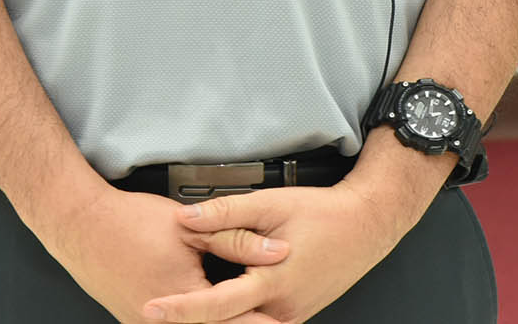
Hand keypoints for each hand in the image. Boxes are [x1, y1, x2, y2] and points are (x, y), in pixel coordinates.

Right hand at [38, 182, 291, 323]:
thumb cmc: (129, 222)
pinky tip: (206, 313)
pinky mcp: (136, 321)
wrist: (82, 226)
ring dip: (220, 321)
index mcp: (184, 299)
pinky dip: (194, 320)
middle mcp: (164, 322)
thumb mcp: (190, 227)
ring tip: (243, 313)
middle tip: (275, 321)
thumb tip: (278, 251)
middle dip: (245, 322)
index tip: (286, 321)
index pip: (237, 319)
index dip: (265, 321)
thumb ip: (237, 240)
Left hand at [144, 183, 408, 322]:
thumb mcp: (270, 205)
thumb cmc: (322, 214)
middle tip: (156, 310)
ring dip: (216, 317)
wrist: (365, 226)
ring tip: (183, 307)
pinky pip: (258, 321)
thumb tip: (185, 219)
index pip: (216, 304)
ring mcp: (289, 316)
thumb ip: (226, 215)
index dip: (180, 308)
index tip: (152, 307)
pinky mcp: (294, 314)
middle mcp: (281, 309)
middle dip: (191, 320)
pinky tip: (222, 304)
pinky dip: (236, 316)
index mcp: (272, 283)